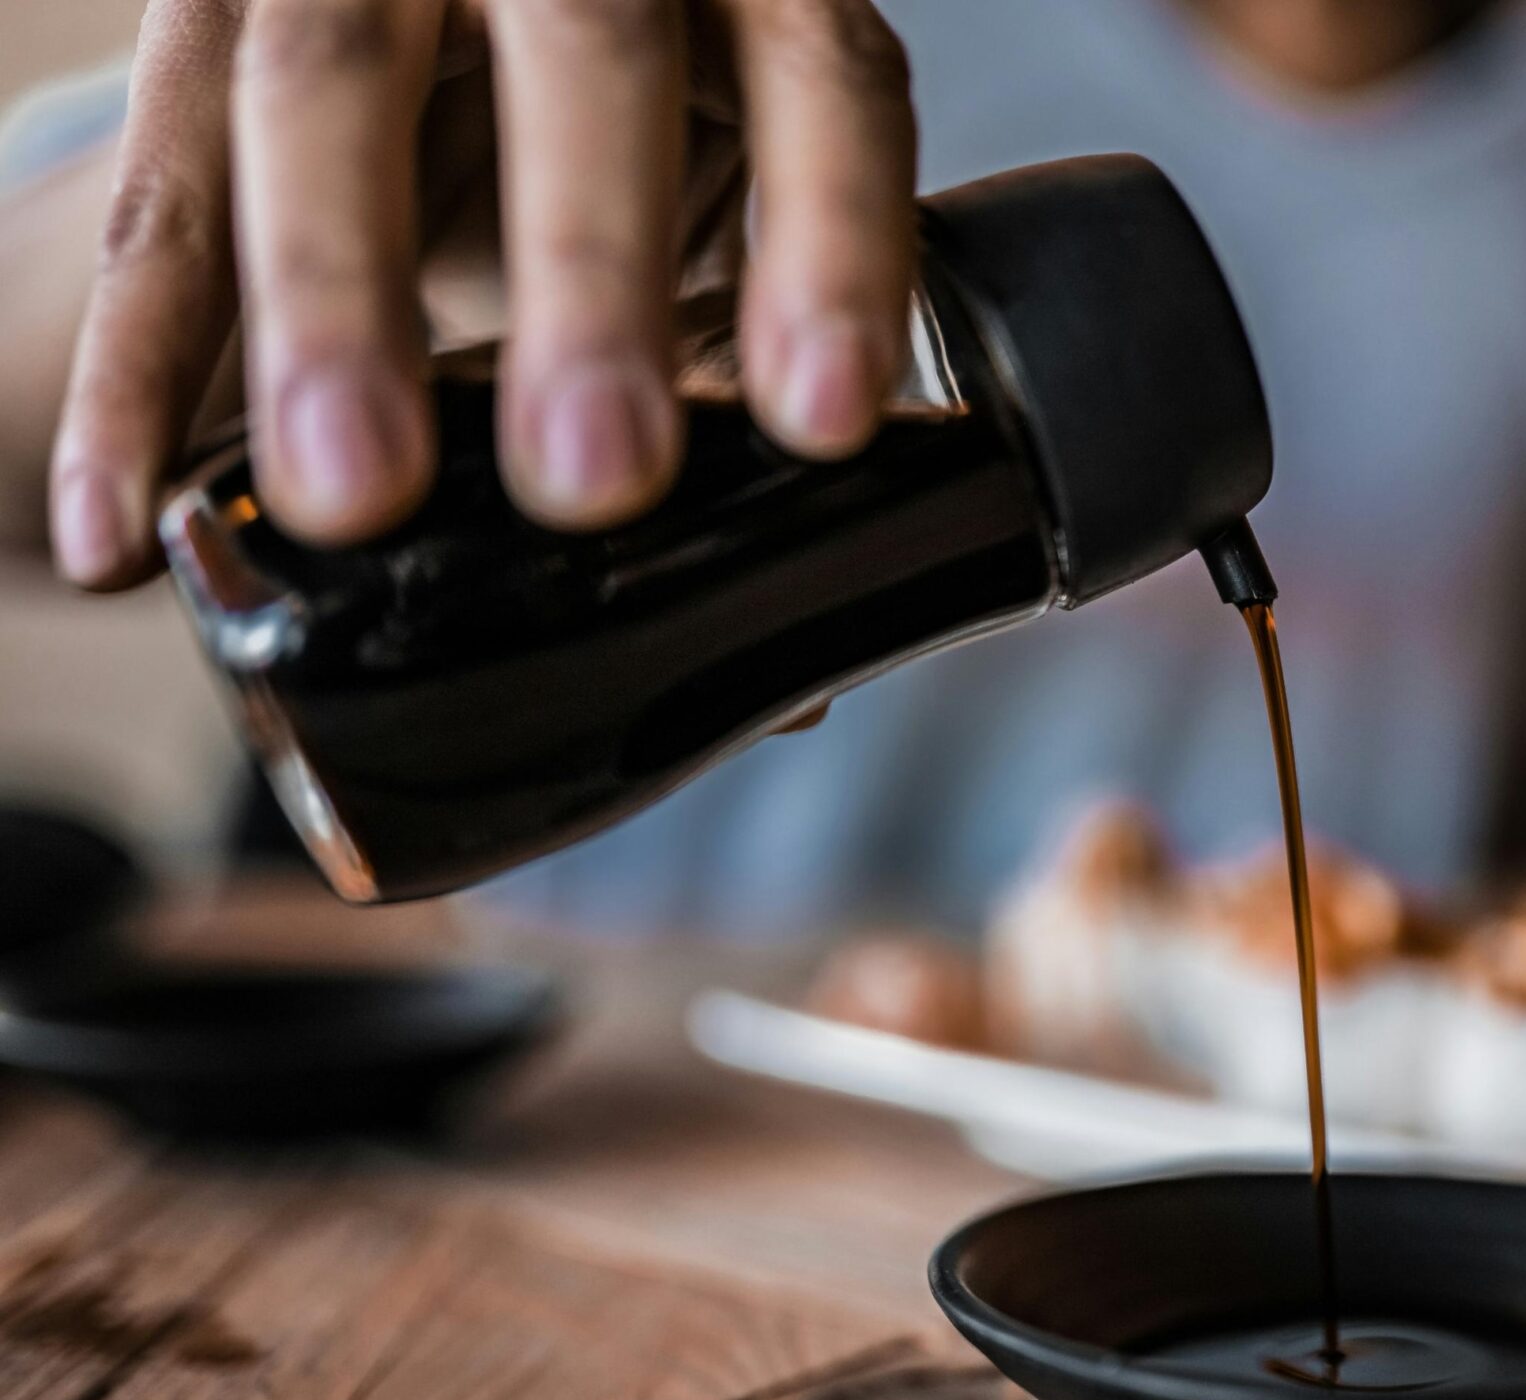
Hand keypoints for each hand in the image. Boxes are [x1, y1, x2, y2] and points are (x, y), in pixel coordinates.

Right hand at [48, 0, 917, 588]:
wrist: (446, 0)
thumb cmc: (619, 120)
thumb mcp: (715, 187)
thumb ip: (747, 342)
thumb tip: (783, 638)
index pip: (819, 79)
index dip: (833, 246)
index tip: (823, 422)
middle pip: (585, 56)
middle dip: (591, 272)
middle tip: (595, 477)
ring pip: (327, 90)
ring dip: (336, 306)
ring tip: (349, 496)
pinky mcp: (203, 14)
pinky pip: (158, 195)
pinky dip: (133, 370)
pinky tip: (121, 524)